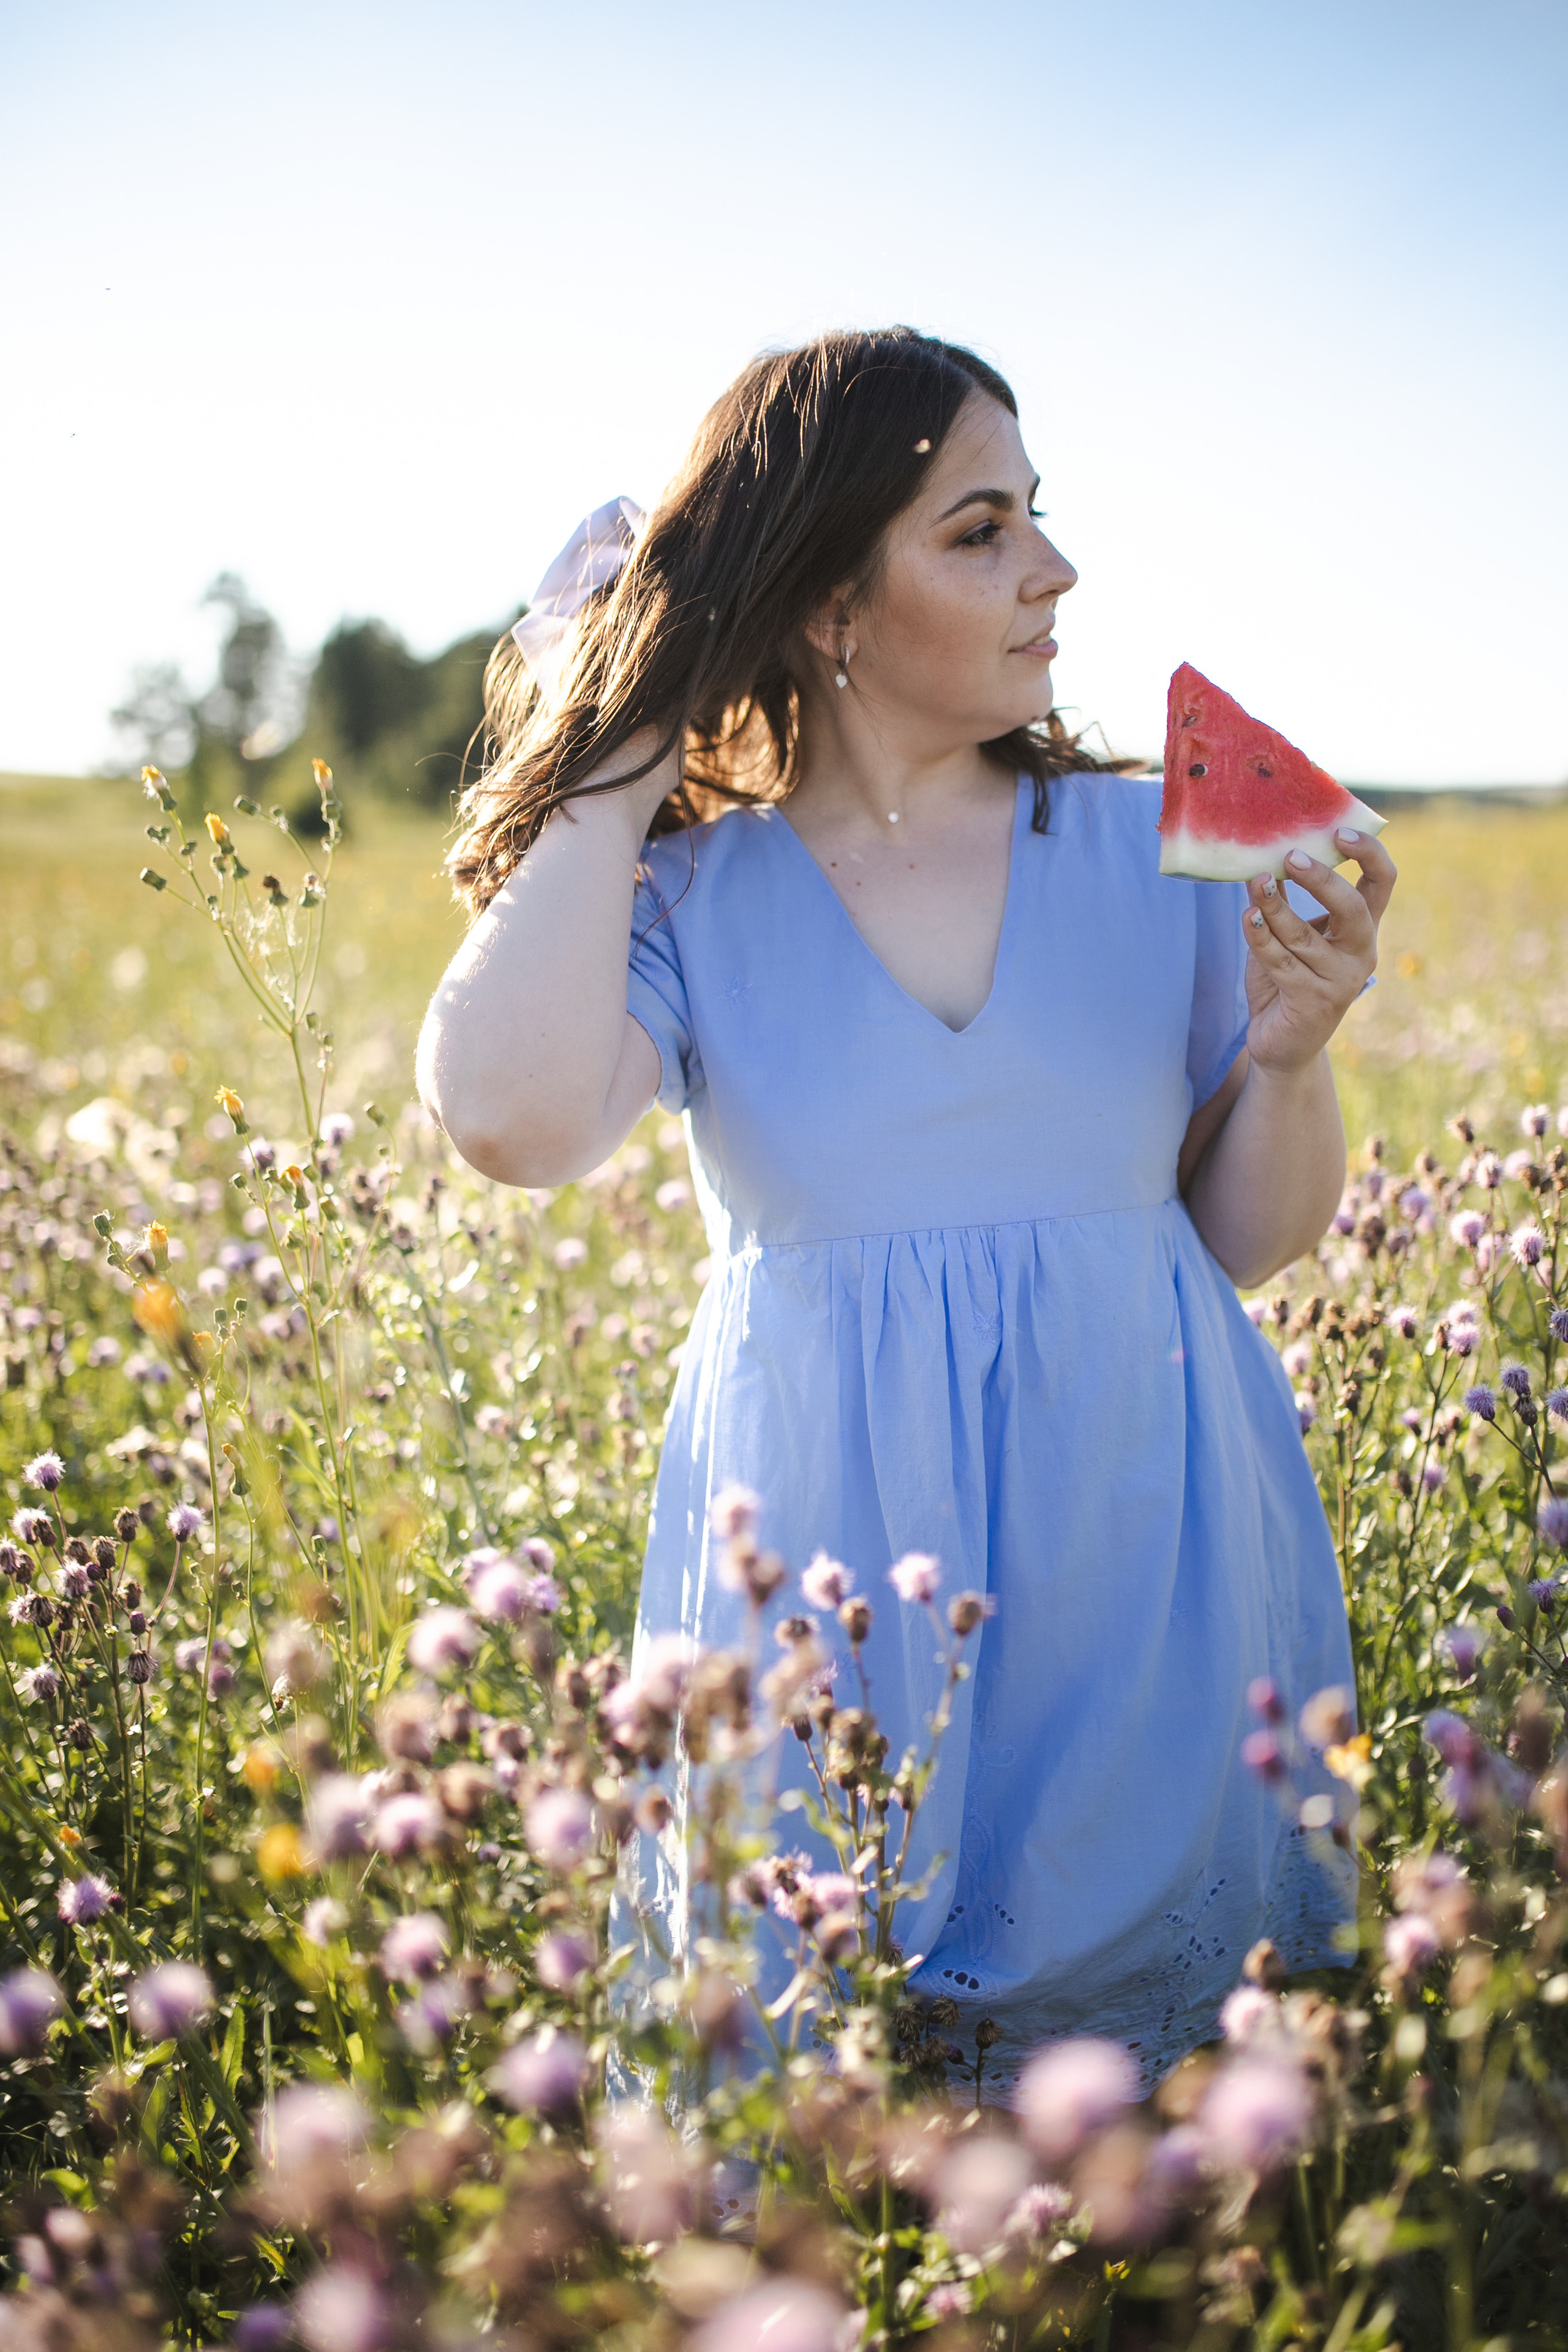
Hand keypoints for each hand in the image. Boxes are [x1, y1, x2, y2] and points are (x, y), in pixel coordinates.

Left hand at [1241, 827, 1396, 1076]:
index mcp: (1362, 930)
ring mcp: (1340, 981)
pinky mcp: (1312, 1002)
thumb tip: (1265, 853)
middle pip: (1353, 907)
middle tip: (1291, 856)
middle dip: (1322, 880)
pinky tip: (1247, 918)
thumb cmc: (1286, 982)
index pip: (1382, 883)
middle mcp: (1360, 954)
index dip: (1369, 853)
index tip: (1340, 830)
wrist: (1282, 1046)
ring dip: (1274, 905)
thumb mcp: (1291, 936)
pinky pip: (1281, 962)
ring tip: (1254, 882)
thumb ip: (1286, 900)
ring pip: (1304, 935)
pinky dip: (1261, 938)